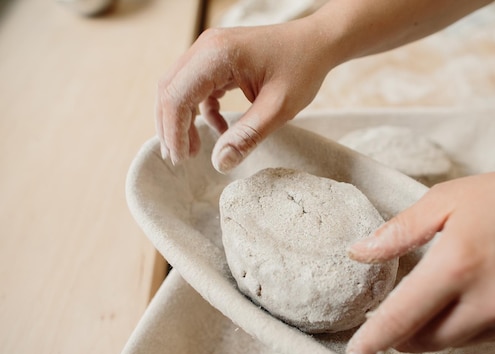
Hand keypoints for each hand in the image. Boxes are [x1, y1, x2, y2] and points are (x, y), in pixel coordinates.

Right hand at [155, 22, 333, 170]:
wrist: (318, 42)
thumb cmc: (302, 68)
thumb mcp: (279, 108)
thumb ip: (247, 136)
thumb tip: (220, 163)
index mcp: (217, 55)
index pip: (177, 96)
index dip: (174, 131)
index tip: (181, 160)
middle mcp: (207, 47)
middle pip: (170, 90)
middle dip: (171, 127)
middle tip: (180, 159)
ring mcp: (210, 50)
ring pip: (178, 87)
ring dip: (182, 120)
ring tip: (194, 150)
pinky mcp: (217, 58)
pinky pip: (195, 86)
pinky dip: (200, 110)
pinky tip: (219, 129)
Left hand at [345, 148, 494, 353]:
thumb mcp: (447, 199)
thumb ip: (399, 230)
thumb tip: (359, 252)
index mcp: (455, 265)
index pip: (401, 317)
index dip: (373, 339)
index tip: (355, 352)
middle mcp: (483, 301)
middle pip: (424, 340)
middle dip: (399, 336)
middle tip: (387, 318)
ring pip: (451, 342)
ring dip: (428, 333)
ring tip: (421, 307)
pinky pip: (480, 337)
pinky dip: (459, 328)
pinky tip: (458, 302)